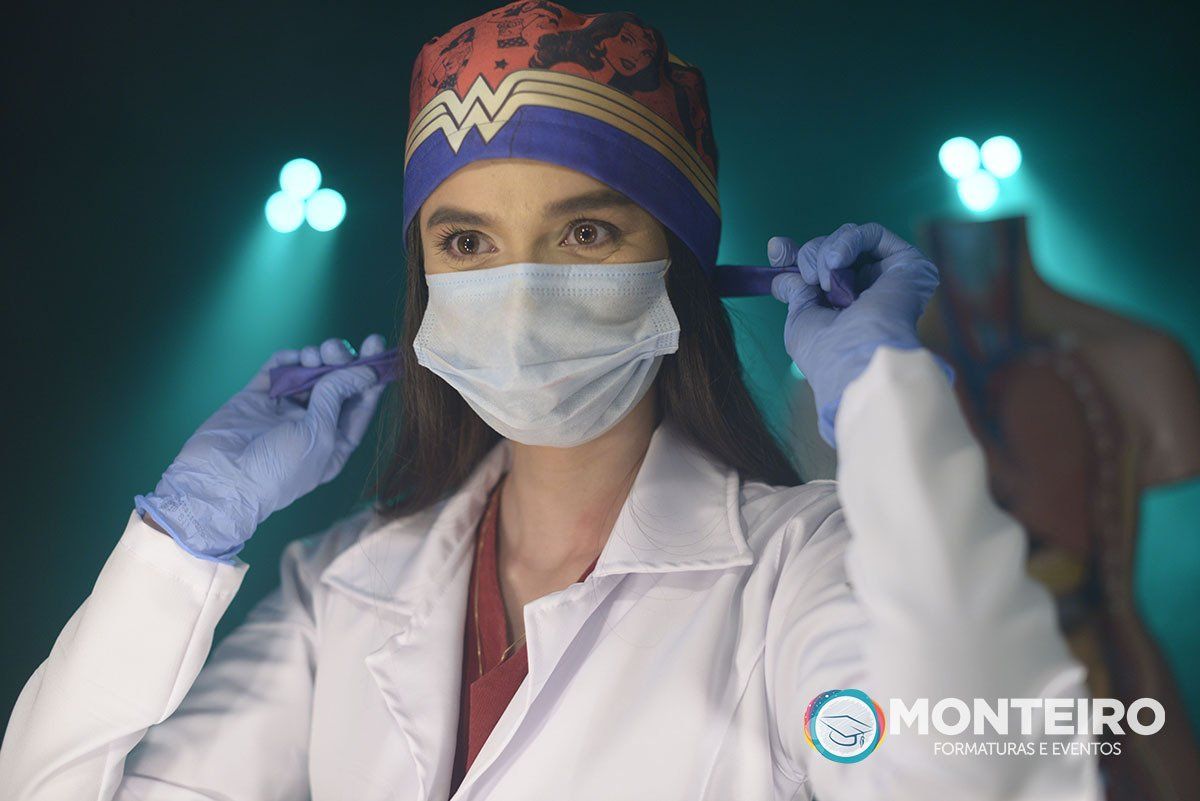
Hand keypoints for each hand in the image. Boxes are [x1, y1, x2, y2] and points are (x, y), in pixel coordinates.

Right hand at [135, 334, 387, 562]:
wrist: (219, 482)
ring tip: (316, 354)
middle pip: (336, 384)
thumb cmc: (277, 470)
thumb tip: (362, 372)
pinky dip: (288, 359)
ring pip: (308, 374)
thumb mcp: (318, 435)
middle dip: (342, 362)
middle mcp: (311, 425)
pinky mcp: (255, 398)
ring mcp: (282, 410)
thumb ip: (336, 398)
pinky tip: (296, 357)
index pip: (359, 404)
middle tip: (338, 350)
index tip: (377, 348)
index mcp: (334, 442)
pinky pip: (277, 371)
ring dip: (316, 358)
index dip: (370, 377)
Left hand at [769, 222, 952, 447]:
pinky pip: (874, 233)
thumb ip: (795, 294)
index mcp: (848, 308)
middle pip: (835, 250)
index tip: (776, 250)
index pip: (824, 268)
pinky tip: (836, 263)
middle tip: (806, 275)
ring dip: (827, 252)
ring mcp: (891, 278)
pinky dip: (848, 242)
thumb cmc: (825, 353)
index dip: (798, 255)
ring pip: (852, 239)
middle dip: (810, 254)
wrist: (854, 360)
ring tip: (823, 279)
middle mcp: (871, 291)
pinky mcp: (910, 264)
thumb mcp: (800, 319)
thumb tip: (782, 276)